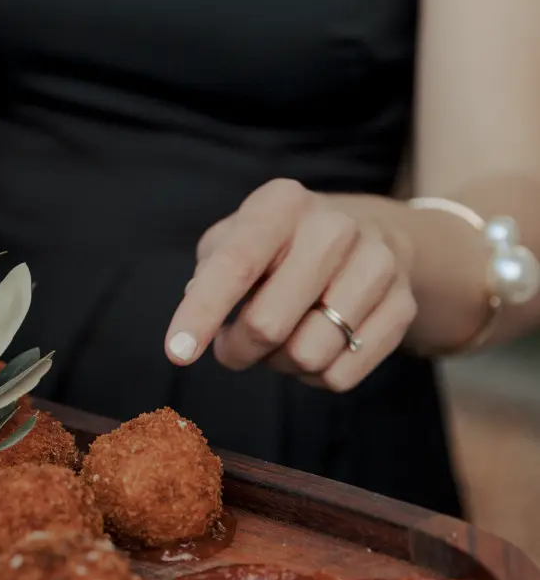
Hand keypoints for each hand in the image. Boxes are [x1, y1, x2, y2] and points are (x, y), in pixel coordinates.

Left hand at [165, 180, 416, 391]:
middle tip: (234, 346)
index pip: (236, 264)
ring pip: (307, 356)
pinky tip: (317, 346)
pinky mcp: (402, 306)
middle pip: (268, 325)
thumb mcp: (240, 236)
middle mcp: (335, 227)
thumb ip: (210, 270)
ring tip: (283, 338)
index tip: (177, 352)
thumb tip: (197, 308)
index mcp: (283, 203)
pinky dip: (315, 376)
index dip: (202, 312)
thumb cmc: (283, 244)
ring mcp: (377, 265)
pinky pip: (340, 375)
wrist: (373, 233)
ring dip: (280, 363)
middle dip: (239, 350)